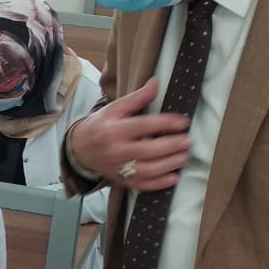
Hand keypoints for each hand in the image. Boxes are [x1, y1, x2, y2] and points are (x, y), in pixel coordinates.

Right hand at [70, 77, 192, 192]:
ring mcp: (118, 168)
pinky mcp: (121, 181)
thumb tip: (156, 83)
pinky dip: (159, 184)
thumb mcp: (115, 108)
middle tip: (188, 141)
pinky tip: (173, 177)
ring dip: (169, 165)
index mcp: (115, 129)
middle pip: (148, 150)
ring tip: (184, 157)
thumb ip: (137, 97)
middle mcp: (116, 150)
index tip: (183, 122)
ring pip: (147, 170)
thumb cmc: (100, 125)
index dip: (166, 123)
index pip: (144, 125)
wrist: (79, 149)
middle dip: (172, 146)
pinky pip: (142, 185)